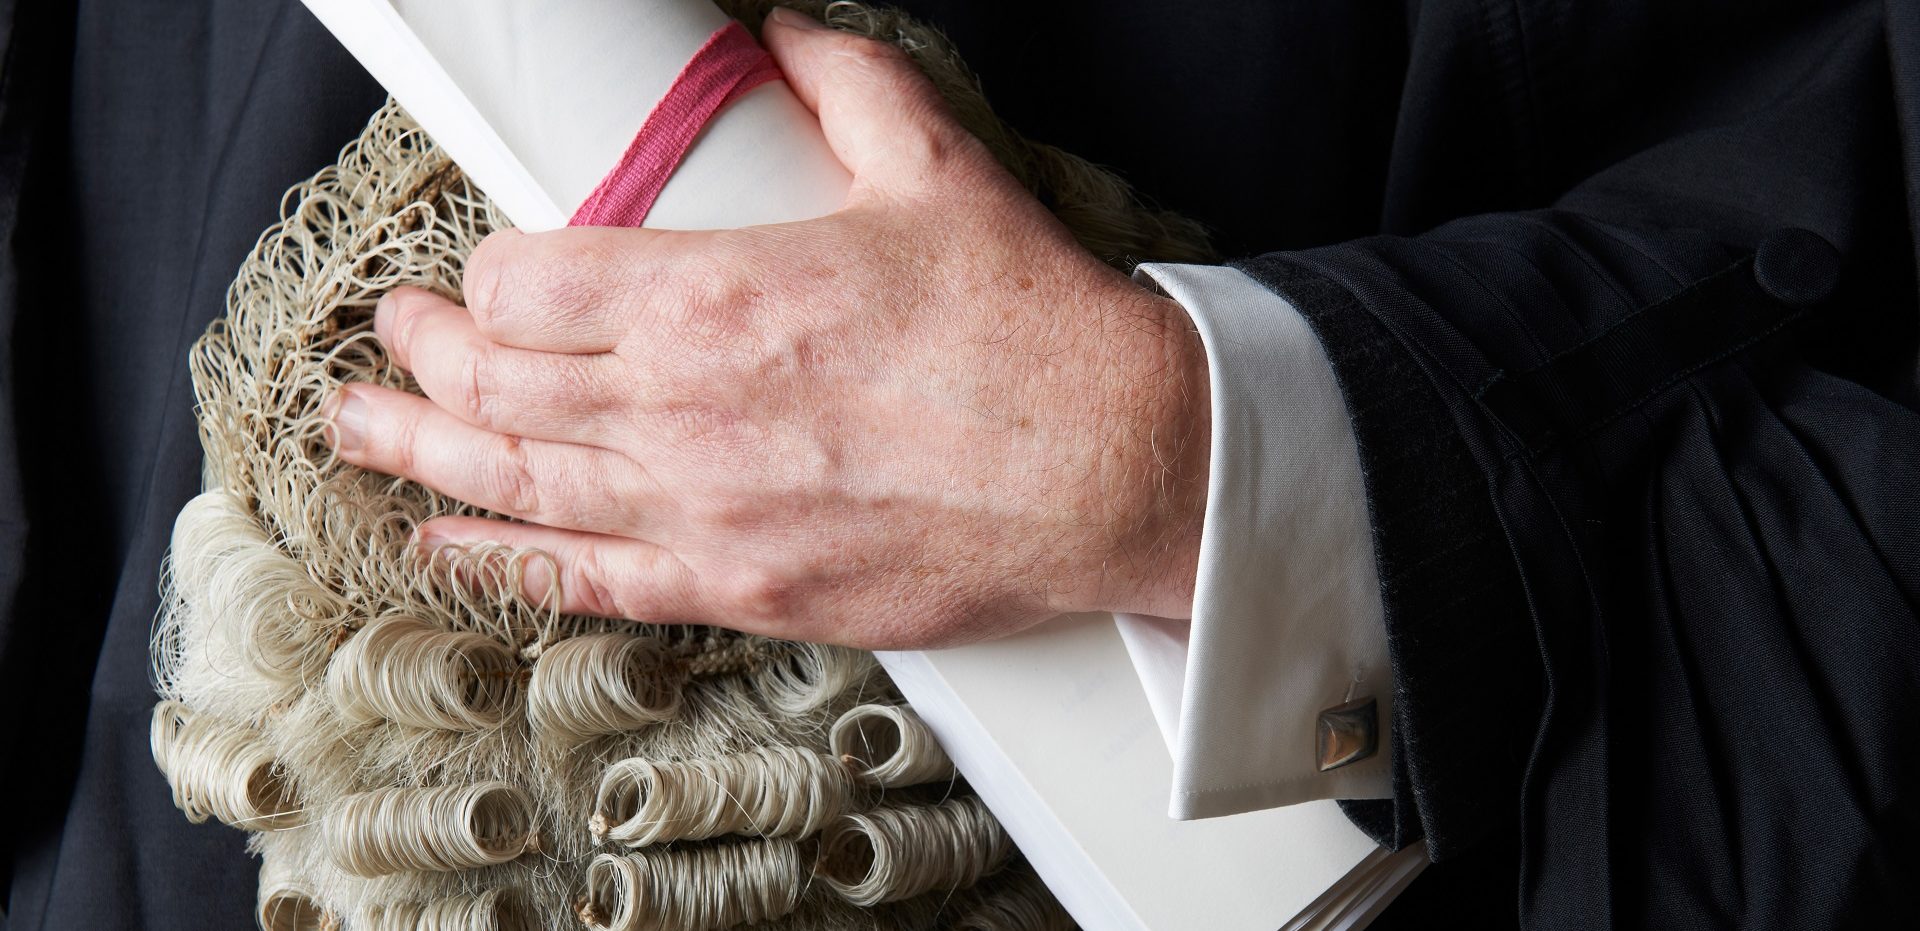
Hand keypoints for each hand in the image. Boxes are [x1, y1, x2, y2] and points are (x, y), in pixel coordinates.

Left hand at [323, 10, 1209, 648]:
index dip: (483, 273)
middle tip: (393, 335)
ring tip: (358, 425)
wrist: (1117, 469)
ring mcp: (707, 510)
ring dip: (420, 447)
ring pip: (513, 480)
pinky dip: (499, 560)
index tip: (484, 271)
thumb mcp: (934, 170)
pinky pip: (584, 581)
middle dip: (425, 351)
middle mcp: (686, 409)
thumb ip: (843, 83)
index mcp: (716, 294)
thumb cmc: (1032, 332)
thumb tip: (787, 30)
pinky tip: (444, 540)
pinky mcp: (745, 588)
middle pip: (496, 378)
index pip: (525, 280)